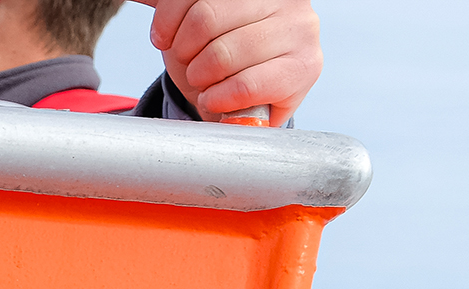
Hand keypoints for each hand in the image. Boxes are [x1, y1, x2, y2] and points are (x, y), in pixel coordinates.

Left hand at [141, 0, 321, 125]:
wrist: (247, 99)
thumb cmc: (217, 56)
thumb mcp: (189, 22)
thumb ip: (172, 5)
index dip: (167, 22)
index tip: (164, 40)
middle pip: (205, 19)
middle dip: (185, 53)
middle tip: (192, 67)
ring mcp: (301, 30)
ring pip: (222, 53)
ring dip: (200, 78)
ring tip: (206, 83)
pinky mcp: (305, 67)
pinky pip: (246, 84)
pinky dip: (220, 97)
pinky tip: (216, 98)